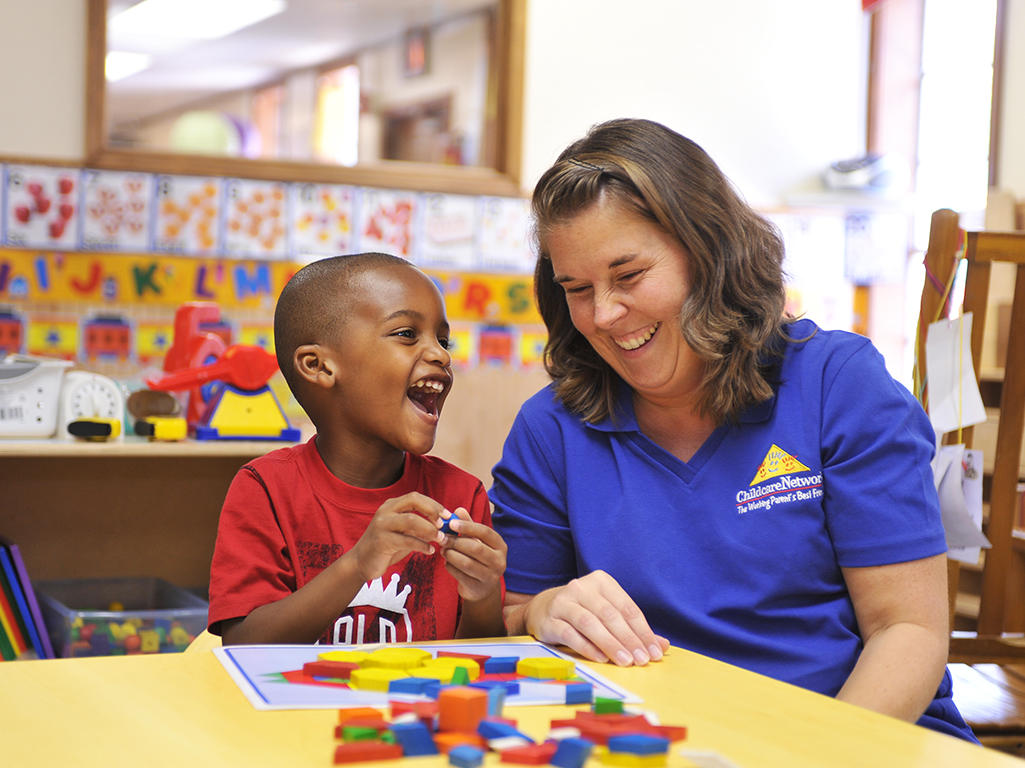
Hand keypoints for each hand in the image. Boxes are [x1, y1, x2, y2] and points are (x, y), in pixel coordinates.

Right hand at [349, 492, 445, 581]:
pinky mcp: (381, 541)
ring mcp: (382, 524)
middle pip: (413, 501)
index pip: (416, 497)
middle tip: (445, 524)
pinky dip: (422, 545)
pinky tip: (430, 551)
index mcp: (392, 505)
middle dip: (432, 510)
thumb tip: (444, 524)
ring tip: (441, 539)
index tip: (448, 516)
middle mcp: (386, 511)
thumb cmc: (388, 546)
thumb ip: (420, 526)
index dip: (434, 504)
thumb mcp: (404, 532)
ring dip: (430, 529)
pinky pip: (406, 540)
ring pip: (411, 520)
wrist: (362, 562)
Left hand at [440, 507, 506, 602]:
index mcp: (500, 546)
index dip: (468, 526)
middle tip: (442, 538)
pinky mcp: (478, 588)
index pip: (485, 532)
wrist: (482, 588)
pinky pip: (459, 574)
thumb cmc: (479, 558)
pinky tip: (447, 562)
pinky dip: (449, 566)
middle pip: (475, 548)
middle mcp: (499, 561)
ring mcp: (490, 577)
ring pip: (466, 563)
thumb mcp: (477, 541)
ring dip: (450, 554)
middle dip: (455, 542)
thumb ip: (469, 525)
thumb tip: (458, 510)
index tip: (451, 523)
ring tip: (443, 549)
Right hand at [522, 570, 669, 665]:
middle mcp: (581, 588)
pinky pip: (570, 634)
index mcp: (601, 582)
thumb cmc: (583, 611)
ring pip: (590, 623)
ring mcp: (563, 603)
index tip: (654, 652)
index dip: (642, 631)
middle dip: (629, 639)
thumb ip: (633, 628)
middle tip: (641, 660)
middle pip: (610, 615)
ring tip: (625, 661)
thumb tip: (662, 645)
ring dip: (610, 644)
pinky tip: (602, 659)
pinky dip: (588, 647)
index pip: (627, 607)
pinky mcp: (549, 620)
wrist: (543, 609)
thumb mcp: (608, 613)